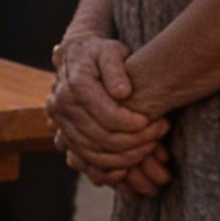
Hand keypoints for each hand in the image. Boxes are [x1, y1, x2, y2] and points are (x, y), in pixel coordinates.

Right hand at [46, 32, 170, 180]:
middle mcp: (61, 106)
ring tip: (150, 147)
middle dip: (135, 142)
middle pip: (101, 138)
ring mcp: (60, 124)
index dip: (135, 125)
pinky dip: (106, 169)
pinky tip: (128, 167)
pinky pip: (83, 161)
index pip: (108, 116)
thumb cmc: (100, 52)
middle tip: (159, 136)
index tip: (157, 122)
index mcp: (76, 85)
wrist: (76, 56)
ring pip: (93, 153)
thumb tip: (122, 92)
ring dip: (125, 157)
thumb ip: (116, 68)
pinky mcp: (63, 135)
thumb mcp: (111, 51)